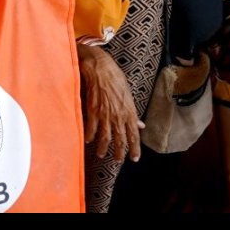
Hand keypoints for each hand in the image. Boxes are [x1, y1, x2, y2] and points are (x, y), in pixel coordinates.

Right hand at [78, 44, 143, 162]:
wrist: (101, 68)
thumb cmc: (115, 79)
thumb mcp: (128, 96)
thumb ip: (133, 113)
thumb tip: (140, 124)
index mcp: (129, 112)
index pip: (134, 136)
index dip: (135, 149)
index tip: (135, 158)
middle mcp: (118, 116)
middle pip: (120, 140)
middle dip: (119, 152)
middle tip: (117, 160)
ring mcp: (105, 114)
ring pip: (105, 137)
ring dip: (103, 148)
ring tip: (101, 154)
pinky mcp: (92, 110)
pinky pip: (91, 128)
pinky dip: (89, 135)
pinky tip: (88, 140)